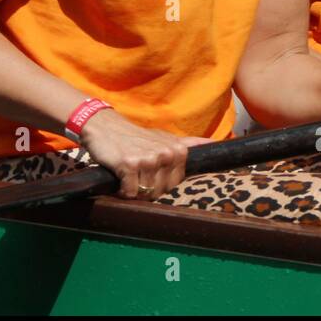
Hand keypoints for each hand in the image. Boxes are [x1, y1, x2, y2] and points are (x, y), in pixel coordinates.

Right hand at [80, 109, 209, 200]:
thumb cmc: (136, 136)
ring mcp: (149, 159)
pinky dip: (122, 190)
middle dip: (147, 187)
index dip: (161, 181)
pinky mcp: (130, 165)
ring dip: (134, 188)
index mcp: (178, 151)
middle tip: (138, 170)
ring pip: (146, 193)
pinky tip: (120, 175)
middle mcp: (166, 154)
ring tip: (129, 171)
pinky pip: (130, 193)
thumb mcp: (166, 137)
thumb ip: (190, 143)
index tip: (152, 171)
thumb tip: (215, 144)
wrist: (105, 126)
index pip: (175, 183)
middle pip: (161, 191)